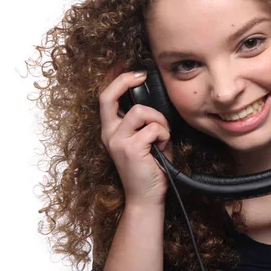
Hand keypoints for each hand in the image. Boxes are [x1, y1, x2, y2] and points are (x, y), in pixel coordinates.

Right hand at [99, 71, 170, 205]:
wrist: (146, 198)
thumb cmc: (150, 169)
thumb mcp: (145, 140)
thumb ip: (145, 123)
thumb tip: (155, 104)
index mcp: (111, 131)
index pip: (106, 98)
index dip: (118, 80)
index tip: (136, 73)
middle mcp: (110, 134)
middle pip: (108, 97)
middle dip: (125, 81)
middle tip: (142, 77)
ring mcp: (118, 141)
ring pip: (142, 112)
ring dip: (160, 121)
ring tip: (162, 137)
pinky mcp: (131, 148)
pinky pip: (154, 129)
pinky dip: (164, 136)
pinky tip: (163, 148)